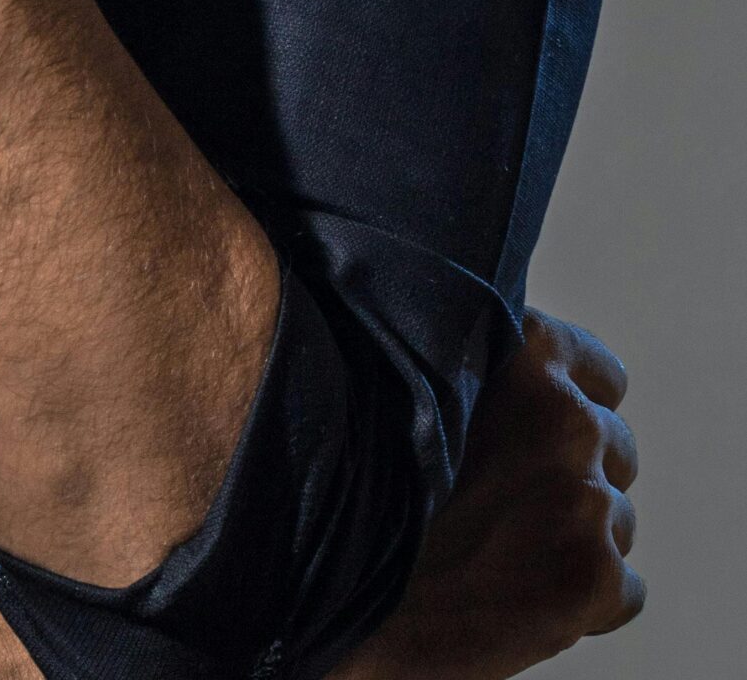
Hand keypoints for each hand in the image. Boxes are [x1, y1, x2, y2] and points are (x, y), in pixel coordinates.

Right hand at [333, 310, 641, 679]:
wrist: (329, 575)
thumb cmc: (356, 472)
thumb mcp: (414, 375)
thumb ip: (477, 366)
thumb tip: (514, 380)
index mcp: (526, 350)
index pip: (602, 374)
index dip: (564, 408)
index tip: (528, 436)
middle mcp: (567, 416)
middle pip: (614, 450)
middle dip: (568, 476)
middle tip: (500, 502)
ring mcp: (583, 498)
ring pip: (615, 523)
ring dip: (570, 538)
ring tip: (496, 551)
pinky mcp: (591, 577)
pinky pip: (622, 590)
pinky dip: (580, 601)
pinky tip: (516, 596)